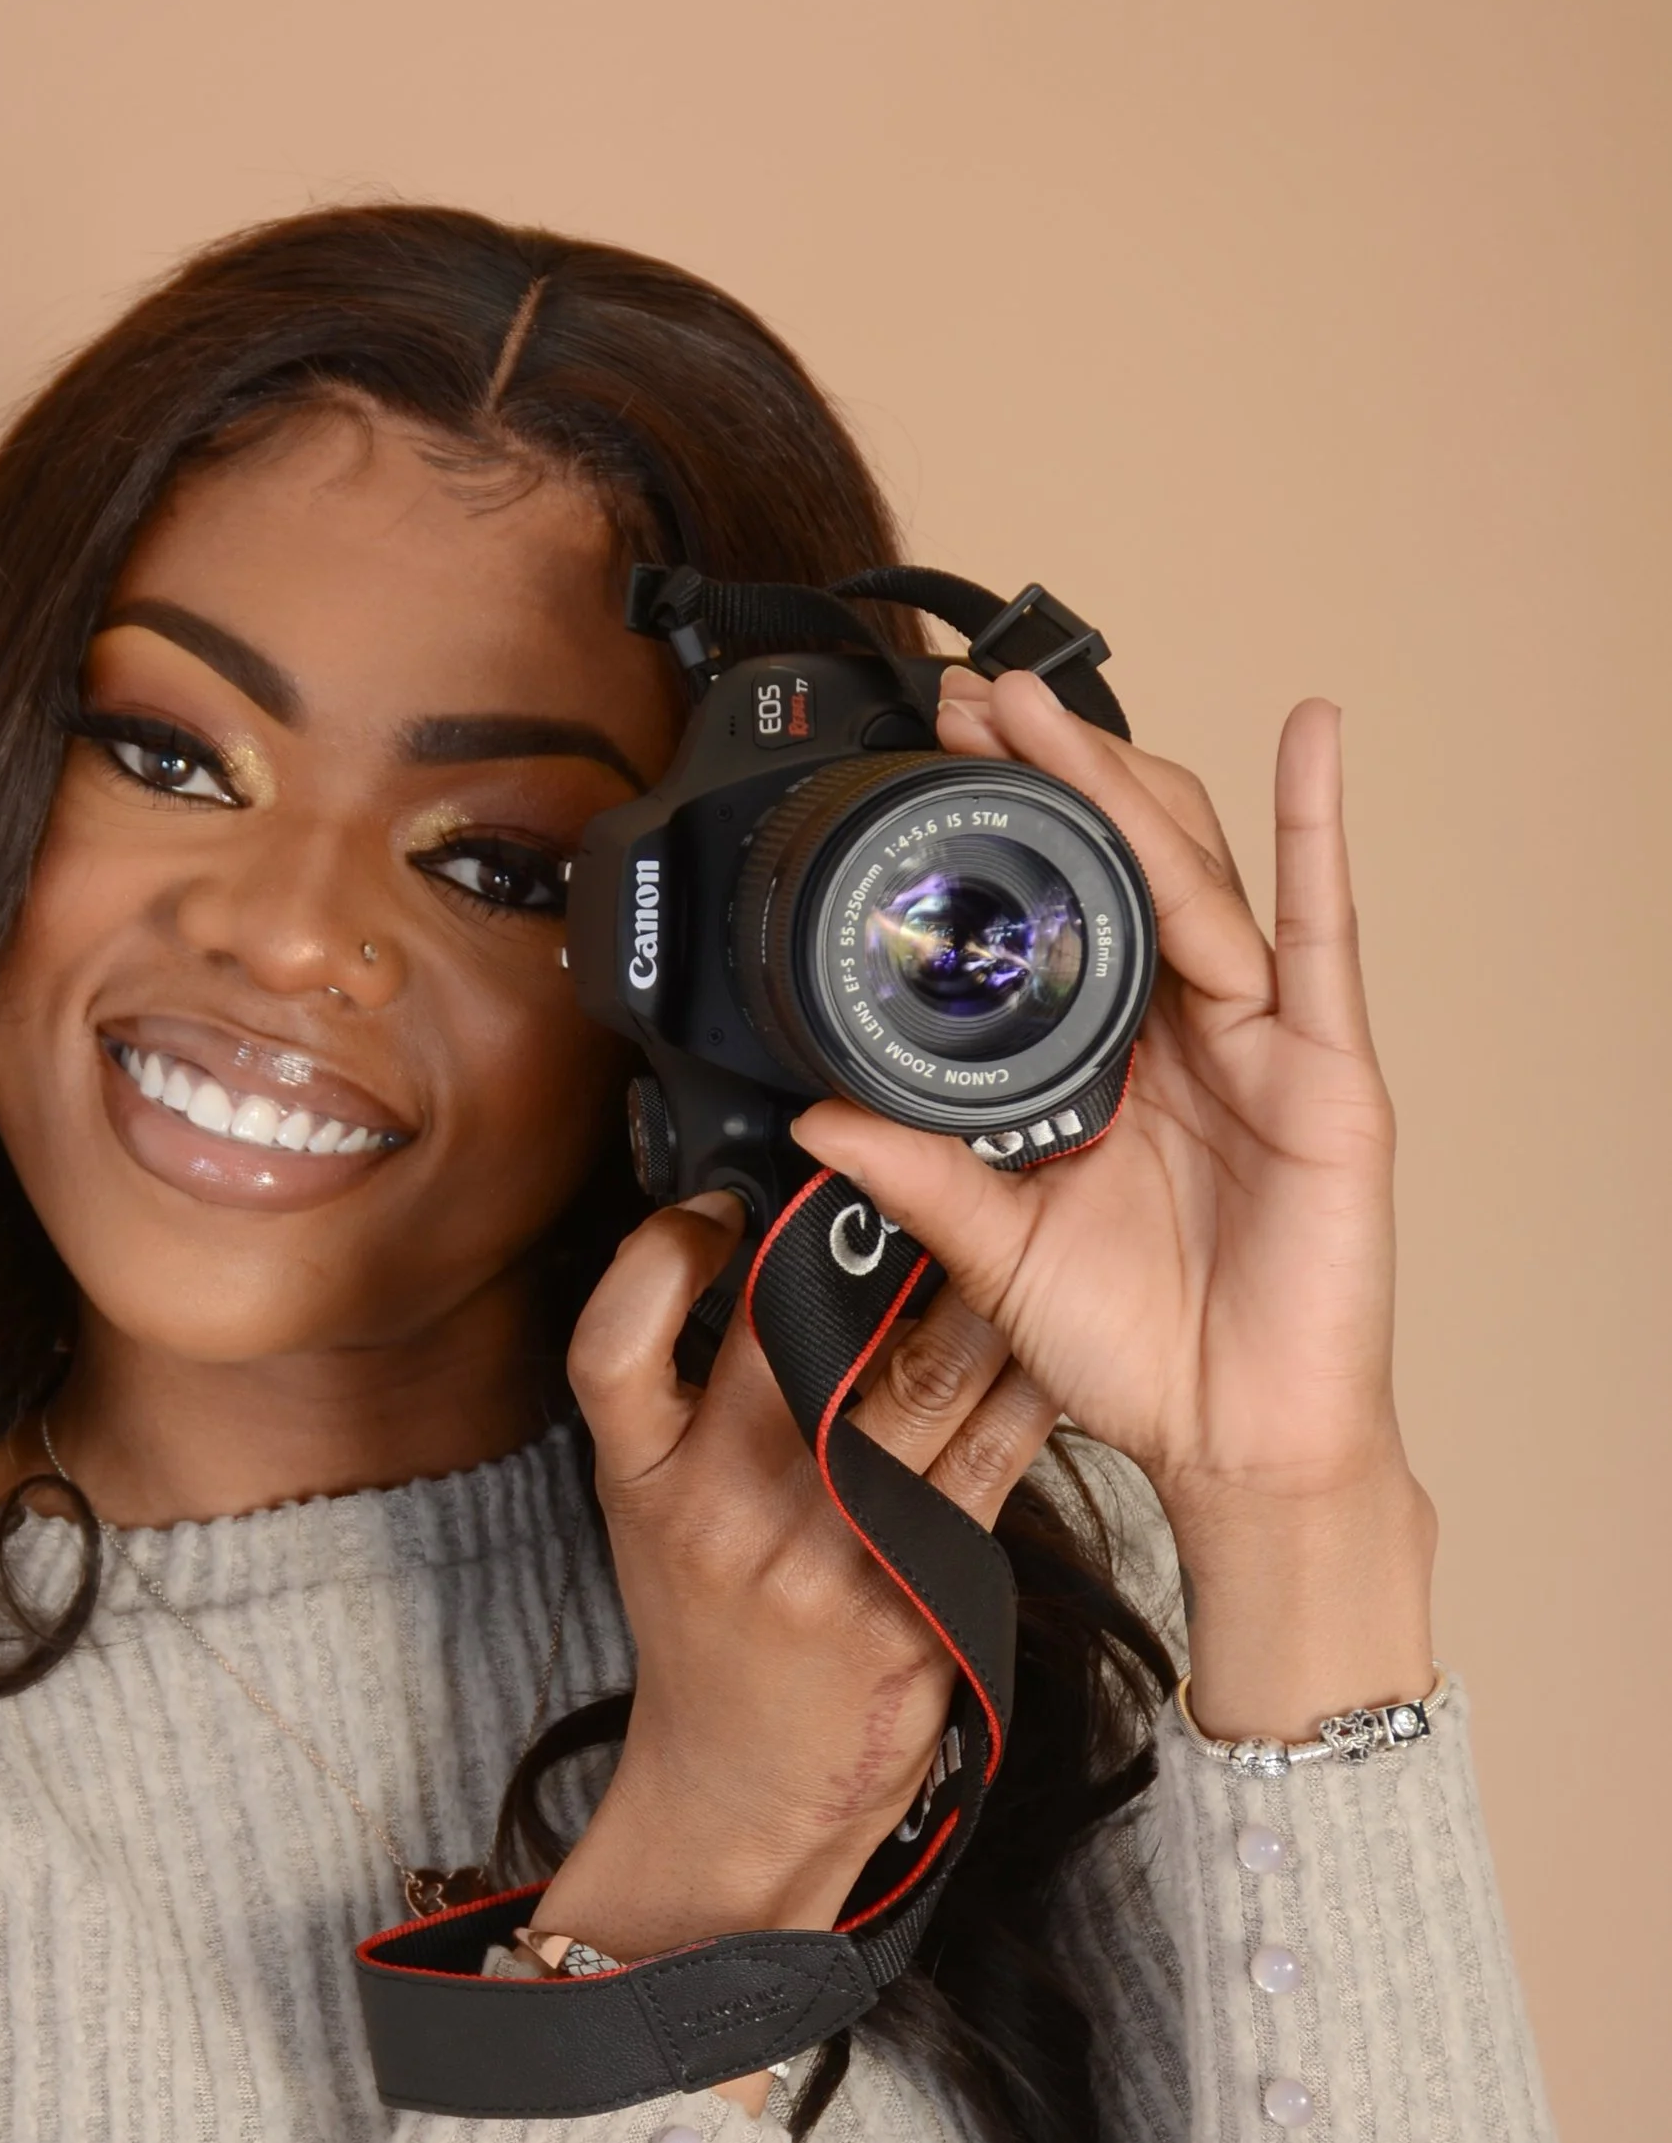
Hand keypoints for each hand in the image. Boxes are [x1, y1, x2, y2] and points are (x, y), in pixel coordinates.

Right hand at [538, 1191, 1057, 2101]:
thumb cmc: (710, 1631)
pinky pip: (989, 1462)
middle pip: (787, 1335)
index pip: (614, 1342)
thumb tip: (759, 1257)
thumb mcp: (655, 1516)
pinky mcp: (915, 1593)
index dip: (655, 1257)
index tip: (713, 1208)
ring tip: (1000, 1226)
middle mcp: (723, 1506)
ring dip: (970, 1294)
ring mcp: (823, 1551)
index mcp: (643, 1477)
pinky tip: (1045, 1345)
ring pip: (916, 1381)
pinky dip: (1022, 1392)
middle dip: (852, 1241)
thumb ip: (688, 1404)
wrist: (747, 1787)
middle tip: (906, 1172)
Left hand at [788, 671, 1435, 1740]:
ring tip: (1045, 706)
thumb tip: (815, 1116)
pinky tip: (1311, 738)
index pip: (1060, 906)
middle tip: (971, 700)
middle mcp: (1188, 1031)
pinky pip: (1324, 933)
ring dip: (1119, 781)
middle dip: (1051, 771)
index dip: (1009, 823)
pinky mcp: (1327, 1071)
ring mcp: (1262, 1040)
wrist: (1233, 1443)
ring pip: (1191, 874)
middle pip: (1123, 860)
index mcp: (1113, 1061)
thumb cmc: (1140, 1353)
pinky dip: (1318, 827)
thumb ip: (918, 1177)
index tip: (938, 748)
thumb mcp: (998, 1251)